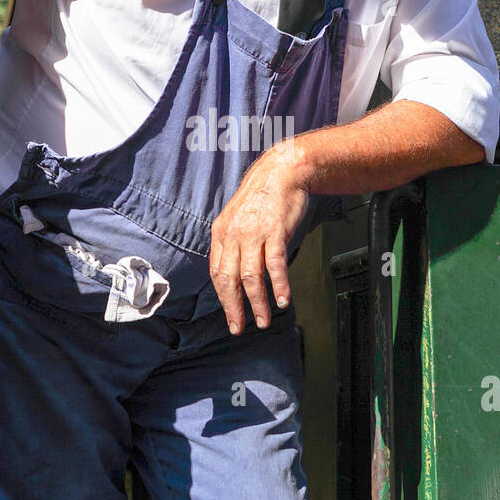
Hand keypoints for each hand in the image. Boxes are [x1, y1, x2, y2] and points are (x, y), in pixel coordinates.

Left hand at [209, 142, 309, 334]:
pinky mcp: (275, 232)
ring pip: (251, 277)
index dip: (223, 297)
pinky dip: (279, 285)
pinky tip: (282, 300)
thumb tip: (234, 270)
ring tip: (264, 320)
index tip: (230, 315)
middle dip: (234, 308)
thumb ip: (233, 242)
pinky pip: (275, 265)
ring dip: (257, 303)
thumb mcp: (237, 218)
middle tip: (239, 327)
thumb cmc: (262, 197)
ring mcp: (254, 233)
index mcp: (221, 233)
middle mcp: (234, 235)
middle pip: (229, 280)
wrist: (281, 171)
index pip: (216, 272)